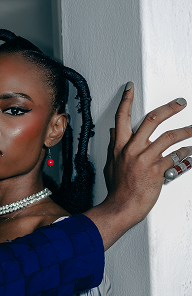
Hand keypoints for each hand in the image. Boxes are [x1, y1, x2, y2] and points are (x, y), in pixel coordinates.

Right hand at [85, 82, 191, 249]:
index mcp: (120, 147)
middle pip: (152, 120)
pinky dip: (185, 155)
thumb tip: (113, 133)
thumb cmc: (117, 190)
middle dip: (169, 108)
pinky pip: (176, 157)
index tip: (130, 88)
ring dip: (186, 131)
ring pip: (169, 137)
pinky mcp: (157, 170)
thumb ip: (114, 148)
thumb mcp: (111, 166)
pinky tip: (190, 154)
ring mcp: (145, 159)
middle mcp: (132, 150)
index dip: (126, 100)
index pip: (121, 118)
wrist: (121, 208)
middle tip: (180, 103)